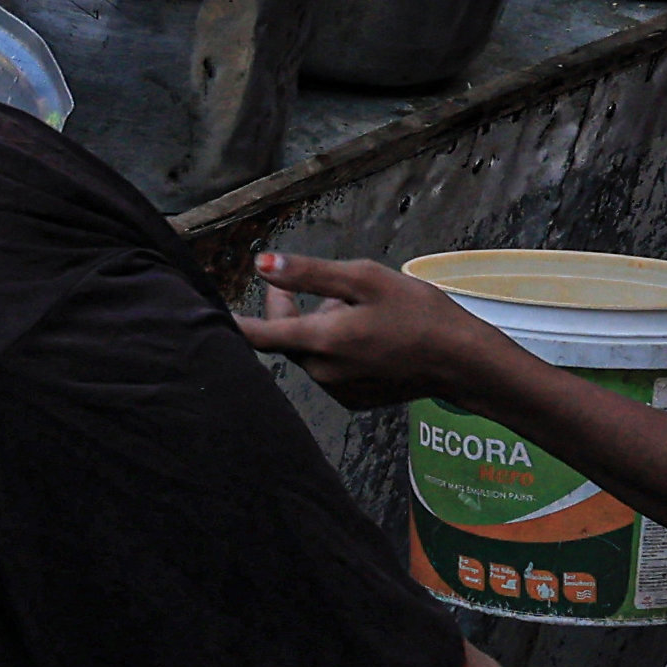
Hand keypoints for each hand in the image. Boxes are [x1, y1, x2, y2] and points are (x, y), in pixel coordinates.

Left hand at [234, 252, 491, 408]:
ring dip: (322, 329)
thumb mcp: (365, 280)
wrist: (461, 361)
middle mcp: (321, 372)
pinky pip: (330, 369)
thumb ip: (309, 274)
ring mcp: (336, 390)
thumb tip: (261, 266)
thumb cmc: (417, 313)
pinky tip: (372, 338)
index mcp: (319, 341)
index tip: (205, 311)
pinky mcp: (352, 400)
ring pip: (311, 351)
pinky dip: (339, 350)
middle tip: (325, 285)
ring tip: (362, 313)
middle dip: (296, 308)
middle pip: (287, 336)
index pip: (257, 335)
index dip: (232, 322)